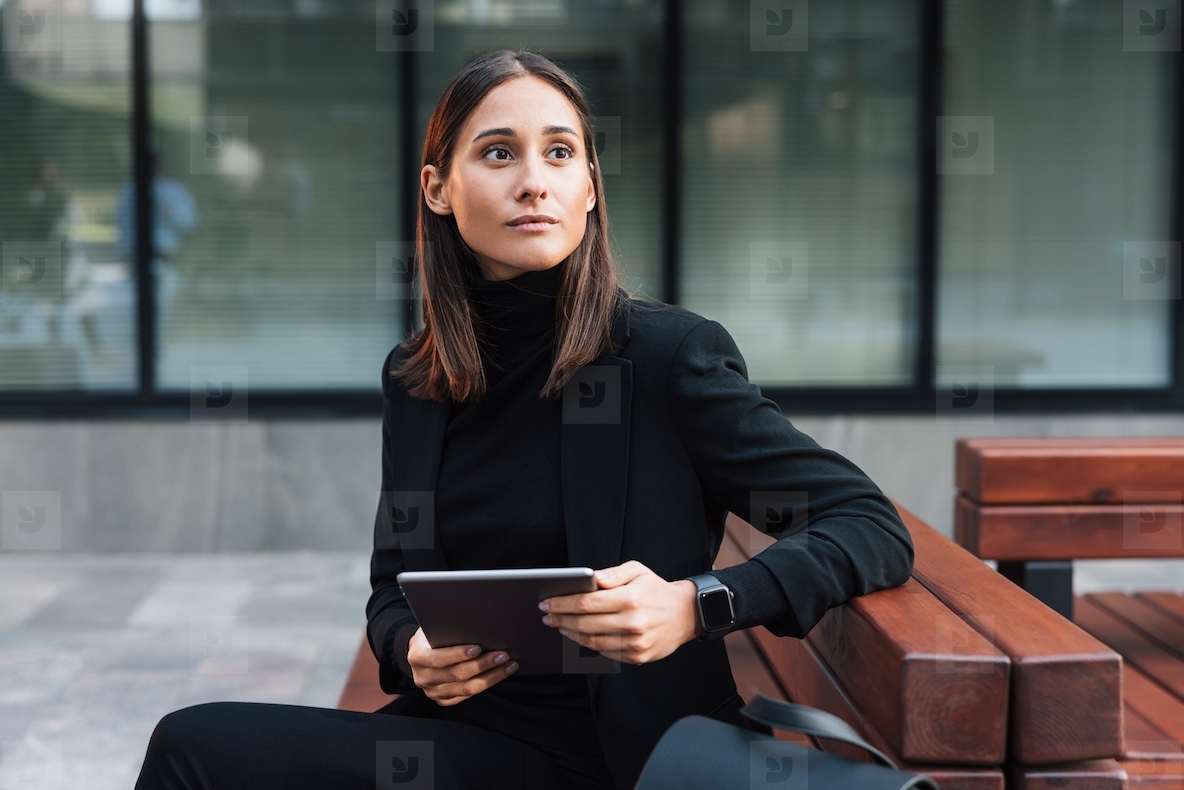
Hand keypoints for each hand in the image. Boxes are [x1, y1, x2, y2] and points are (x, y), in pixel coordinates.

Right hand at [405, 627, 518, 705]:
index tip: (478, 648)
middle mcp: (423, 678)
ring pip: (467, 688)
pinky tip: (500, 673)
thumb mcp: (434, 627)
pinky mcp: (444, 700)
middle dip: (483, 664)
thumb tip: (476, 623)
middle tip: (503, 654)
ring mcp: (433, 692)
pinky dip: (487, 684)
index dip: (458, 654)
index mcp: (417, 657)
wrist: (421, 652)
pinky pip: (468, 695)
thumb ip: (449, 628)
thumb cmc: (433, 635)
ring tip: (508, 665)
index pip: (438, 659)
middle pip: (457, 675)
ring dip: (491, 676)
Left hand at [539, 560, 702, 664]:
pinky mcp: (637, 657)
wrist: (685, 615)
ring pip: (592, 642)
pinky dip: (588, 645)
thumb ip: (613, 573)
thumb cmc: (656, 590)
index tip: (546, 601)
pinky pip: (605, 653)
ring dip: (570, 634)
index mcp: (630, 599)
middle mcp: (632, 623)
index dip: (562, 603)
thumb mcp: (638, 571)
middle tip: (546, 615)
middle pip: (585, 623)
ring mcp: (635, 643)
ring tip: (559, 625)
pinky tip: (578, 636)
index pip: (586, 602)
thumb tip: (590, 578)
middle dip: (560, 619)